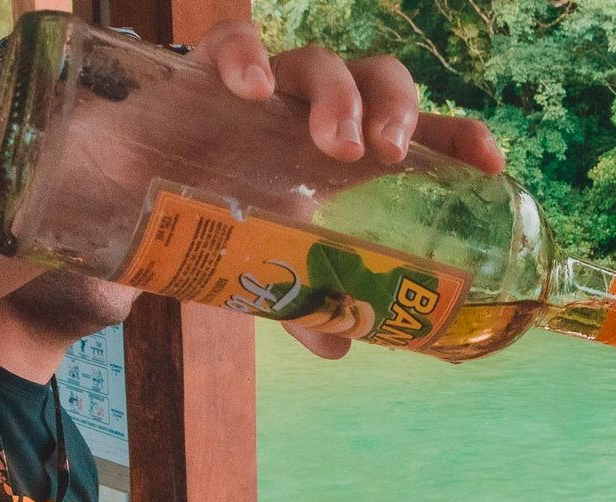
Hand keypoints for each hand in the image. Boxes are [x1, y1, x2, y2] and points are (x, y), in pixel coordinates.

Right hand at [189, 21, 506, 361]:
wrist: (124, 193)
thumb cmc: (216, 215)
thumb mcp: (269, 266)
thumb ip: (304, 301)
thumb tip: (338, 346)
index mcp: (347, 153)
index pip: (420, 131)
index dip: (460, 137)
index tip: (490, 163)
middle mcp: (315, 113)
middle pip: (379, 80)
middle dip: (397, 109)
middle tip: (391, 154)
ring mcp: (266, 89)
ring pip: (318, 62)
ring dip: (337, 97)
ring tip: (333, 145)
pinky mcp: (206, 71)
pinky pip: (233, 40)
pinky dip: (247, 56)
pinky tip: (251, 90)